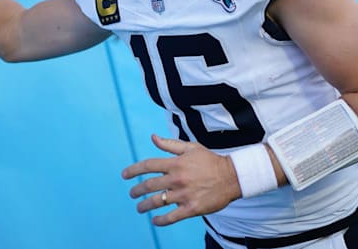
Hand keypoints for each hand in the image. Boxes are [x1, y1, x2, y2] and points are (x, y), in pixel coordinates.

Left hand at [122, 134, 240, 226]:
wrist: (232, 177)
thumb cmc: (210, 161)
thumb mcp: (191, 148)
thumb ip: (170, 145)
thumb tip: (153, 138)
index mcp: (176, 163)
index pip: (148, 166)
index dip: (133, 170)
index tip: (125, 175)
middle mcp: (177, 179)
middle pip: (149, 185)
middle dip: (136, 190)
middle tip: (132, 194)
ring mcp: (183, 195)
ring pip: (157, 202)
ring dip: (144, 206)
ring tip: (139, 208)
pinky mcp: (191, 208)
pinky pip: (171, 217)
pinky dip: (160, 220)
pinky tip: (155, 220)